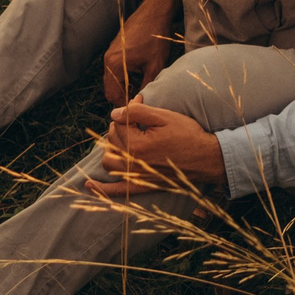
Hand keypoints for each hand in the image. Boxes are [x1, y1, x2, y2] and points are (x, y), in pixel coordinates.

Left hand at [81, 102, 227, 203]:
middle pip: (112, 140)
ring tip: (124, 139)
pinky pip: (115, 191)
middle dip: (120, 127)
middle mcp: (132, 162)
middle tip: (137, 120)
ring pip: (108, 160)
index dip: (129, 111)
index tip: (140, 104)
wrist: (206, 159)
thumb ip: (137, 112)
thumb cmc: (187, 135)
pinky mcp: (140, 187)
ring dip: (111, 148)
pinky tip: (88, 185)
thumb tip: (115, 112)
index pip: (118, 123)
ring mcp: (135, 177)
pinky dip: (100, 189)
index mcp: (136, 144)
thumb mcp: (164, 117)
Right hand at [102, 0, 178, 104]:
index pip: (113, 95)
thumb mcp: (155, 65)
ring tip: (139, 88)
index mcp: (115, 65)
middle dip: (122, 96)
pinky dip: (122, 75)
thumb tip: (143, 101)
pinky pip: (114, 68)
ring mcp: (109, 53)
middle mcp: (108, 60)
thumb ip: (146, 85)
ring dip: (122, 85)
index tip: (137, 107)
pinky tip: (137, 75)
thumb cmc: (155, 38)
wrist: (154, 12)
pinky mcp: (114, 48)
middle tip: (138, 100)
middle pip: (109, 89)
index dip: (125, 104)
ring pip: (111, 78)